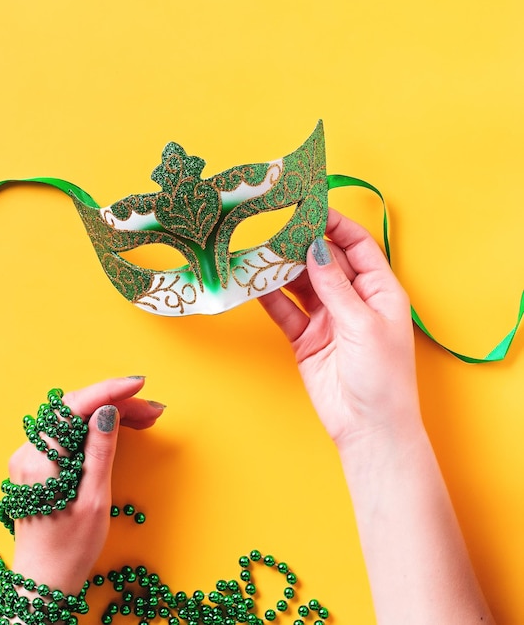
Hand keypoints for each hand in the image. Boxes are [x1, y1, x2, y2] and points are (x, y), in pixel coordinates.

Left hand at [9, 376, 163, 594]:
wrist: (44, 581)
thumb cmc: (70, 548)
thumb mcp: (94, 501)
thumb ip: (100, 451)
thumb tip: (107, 411)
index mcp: (41, 462)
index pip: (75, 408)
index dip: (109, 391)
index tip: (138, 385)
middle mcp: (29, 453)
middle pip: (75, 409)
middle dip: (115, 402)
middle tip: (152, 409)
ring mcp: (31, 458)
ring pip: (73, 418)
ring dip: (108, 412)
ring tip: (144, 418)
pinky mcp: (38, 464)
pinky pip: (68, 432)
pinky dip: (95, 426)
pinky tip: (118, 426)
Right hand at [259, 209, 421, 447]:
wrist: (367, 427)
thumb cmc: (382, 377)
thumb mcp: (362, 325)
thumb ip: (335, 287)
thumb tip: (316, 248)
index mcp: (379, 290)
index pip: (357, 246)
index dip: (335, 226)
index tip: (309, 209)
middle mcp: (352, 300)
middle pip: (324, 262)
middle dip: (301, 245)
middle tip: (274, 229)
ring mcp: (327, 318)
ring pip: (300, 284)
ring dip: (281, 270)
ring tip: (258, 253)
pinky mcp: (305, 337)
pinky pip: (286, 311)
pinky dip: (270, 298)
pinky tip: (254, 284)